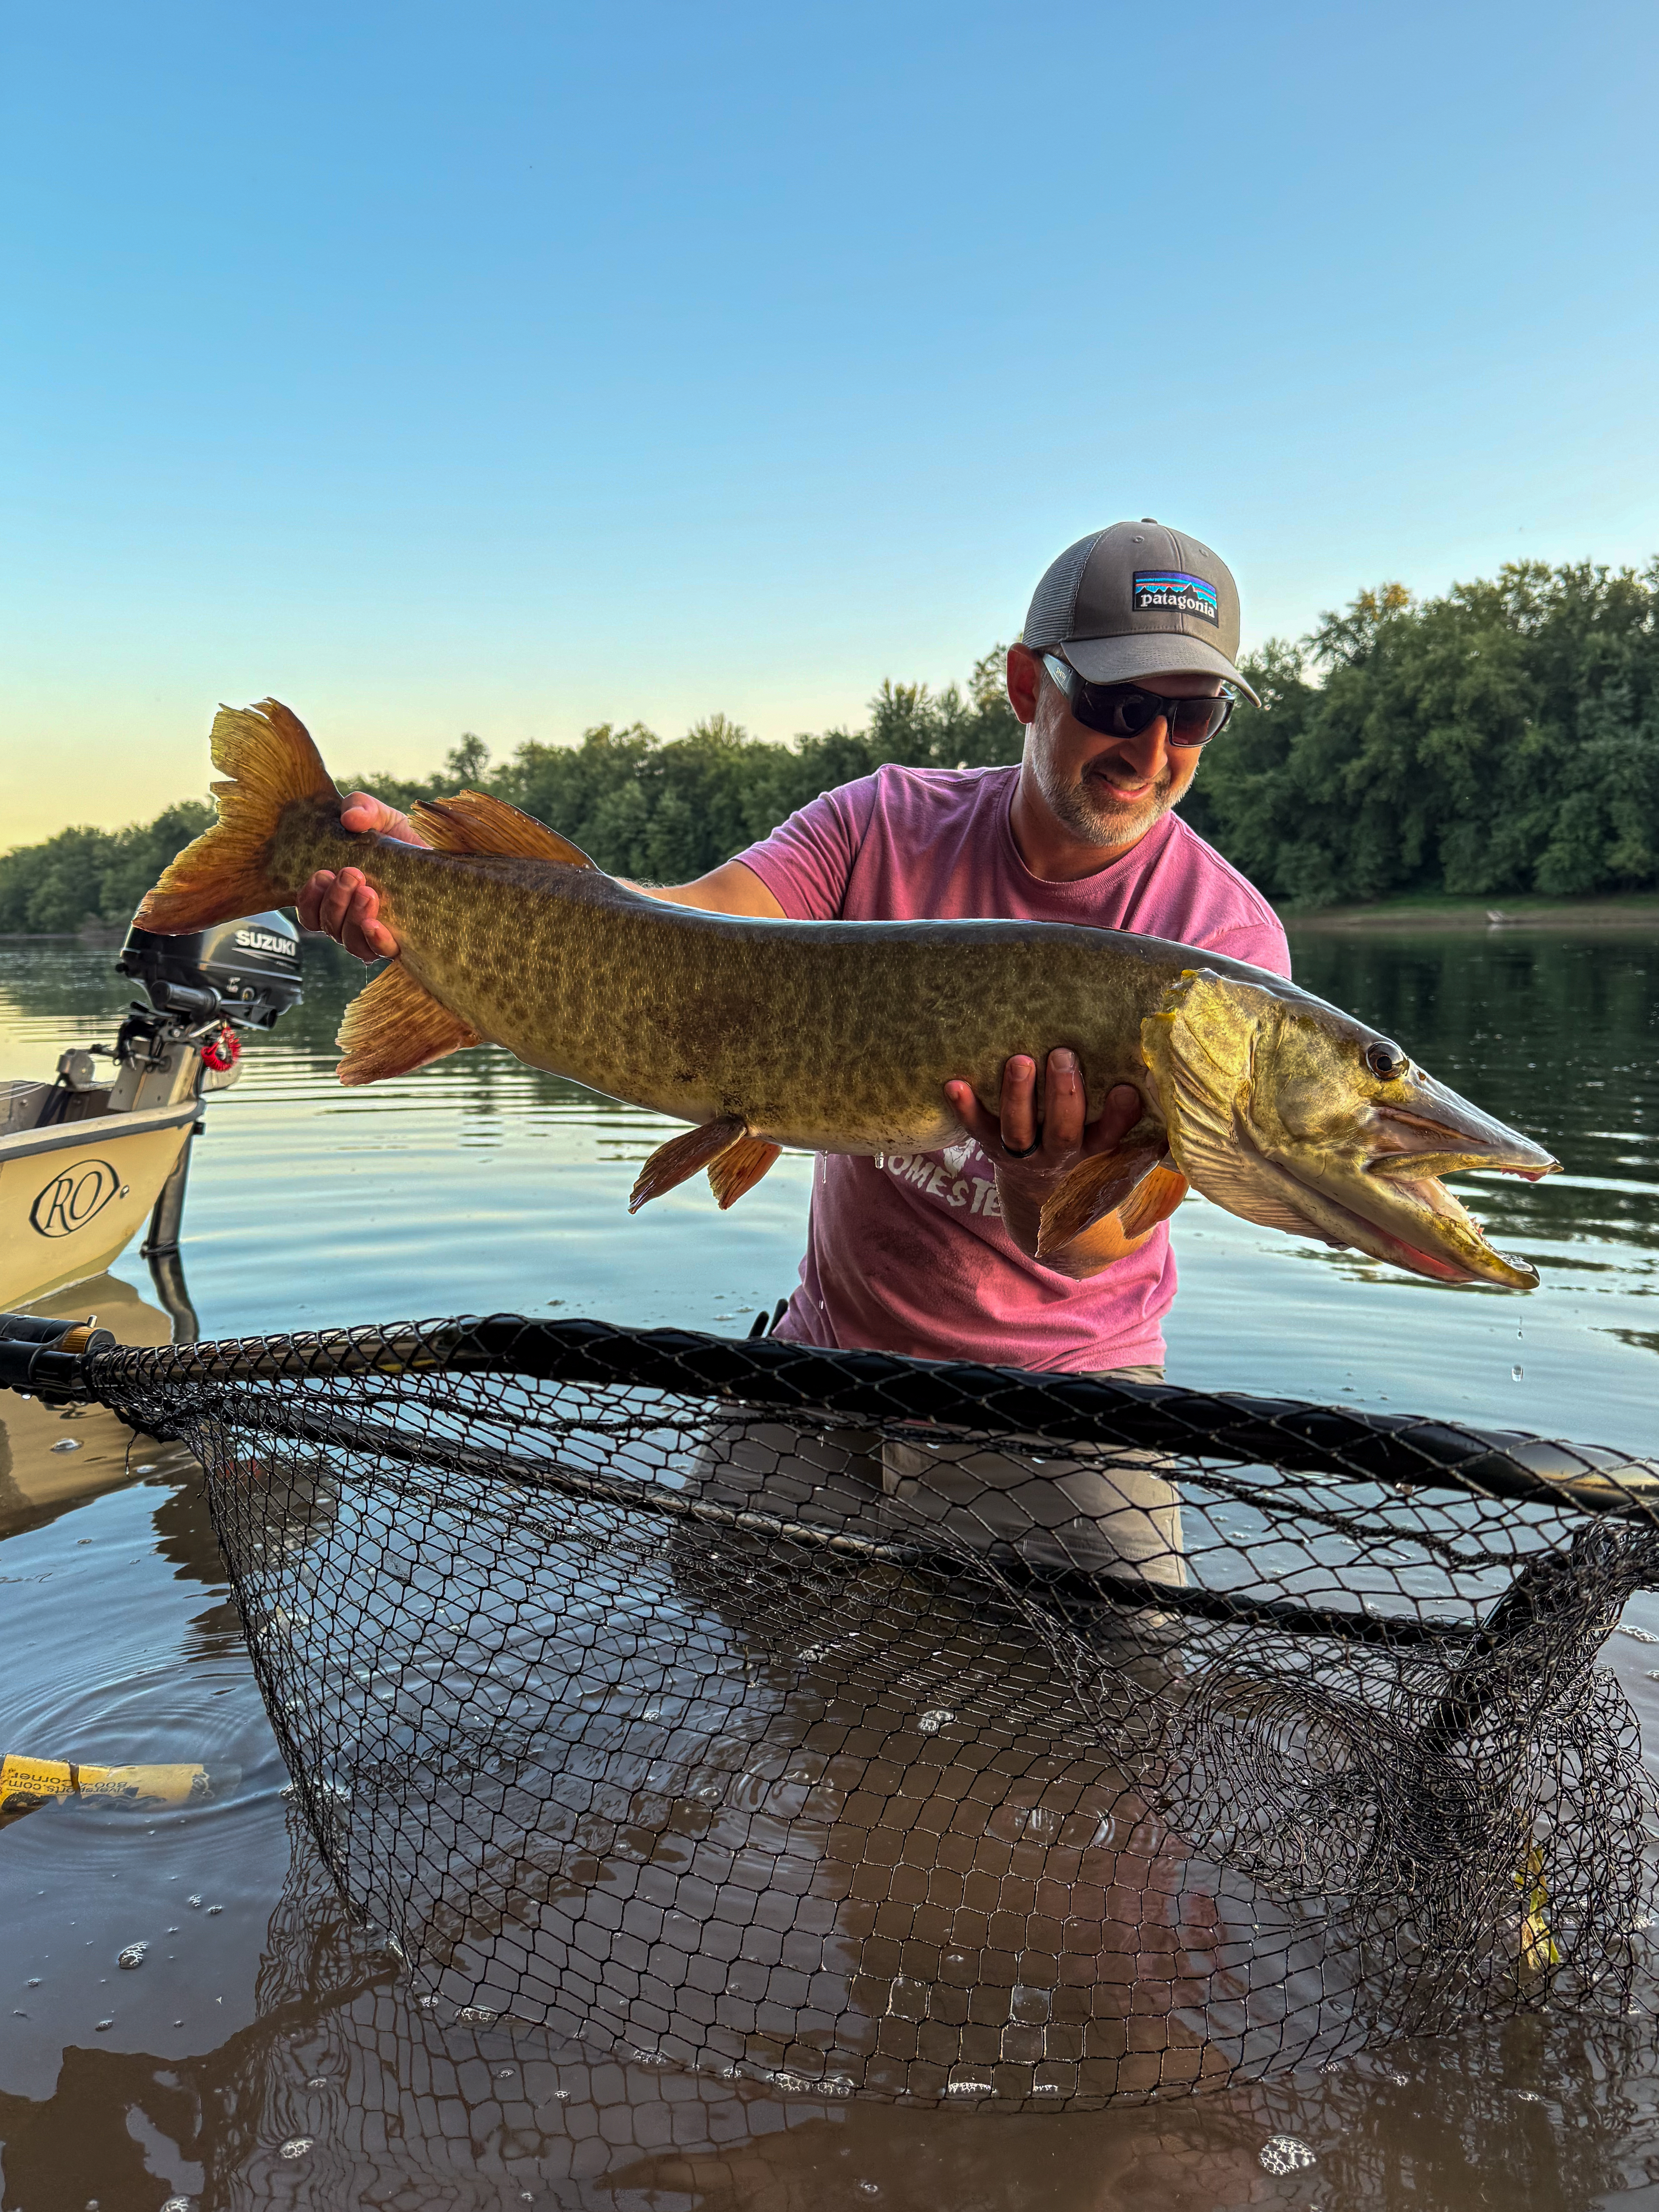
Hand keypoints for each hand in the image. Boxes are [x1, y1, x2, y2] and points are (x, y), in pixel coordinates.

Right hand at [295, 793, 423, 961]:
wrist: (447, 856)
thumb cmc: (406, 841)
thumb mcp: (384, 817)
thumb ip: (362, 808)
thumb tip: (350, 817)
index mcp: (339, 895)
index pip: (310, 911)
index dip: (309, 899)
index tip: (322, 874)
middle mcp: (353, 918)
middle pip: (328, 925)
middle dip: (335, 900)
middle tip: (352, 873)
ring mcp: (378, 933)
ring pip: (350, 941)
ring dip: (353, 917)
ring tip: (369, 893)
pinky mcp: (405, 941)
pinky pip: (382, 952)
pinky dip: (375, 941)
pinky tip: (377, 926)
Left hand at [944, 1052, 1141, 1183]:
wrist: (1040, 1196)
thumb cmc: (1083, 1146)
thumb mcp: (1107, 1139)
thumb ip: (1122, 1110)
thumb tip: (1151, 1063)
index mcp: (1093, 1151)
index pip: (1110, 1134)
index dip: (1118, 1115)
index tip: (1125, 1090)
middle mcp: (1058, 1155)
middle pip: (1062, 1132)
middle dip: (1063, 1095)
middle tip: (1063, 1056)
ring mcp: (1021, 1153)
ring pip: (1018, 1131)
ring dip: (1018, 1096)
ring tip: (1019, 1061)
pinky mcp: (990, 1146)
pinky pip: (976, 1129)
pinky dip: (964, 1108)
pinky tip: (953, 1084)